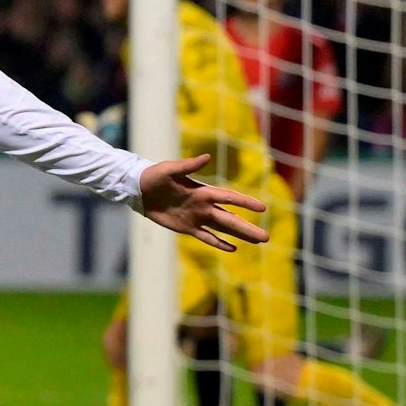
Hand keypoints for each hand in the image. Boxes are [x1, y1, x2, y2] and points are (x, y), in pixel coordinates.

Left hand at [138, 154, 268, 251]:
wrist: (138, 189)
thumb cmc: (154, 175)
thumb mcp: (170, 169)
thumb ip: (188, 165)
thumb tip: (207, 157)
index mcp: (203, 191)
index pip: (230, 197)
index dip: (246, 203)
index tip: (263, 208)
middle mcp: (204, 206)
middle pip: (231, 219)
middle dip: (248, 228)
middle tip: (267, 237)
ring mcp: (197, 218)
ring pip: (223, 229)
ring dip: (240, 235)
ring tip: (259, 241)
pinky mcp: (187, 228)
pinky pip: (206, 237)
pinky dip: (219, 243)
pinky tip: (233, 249)